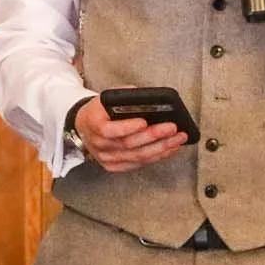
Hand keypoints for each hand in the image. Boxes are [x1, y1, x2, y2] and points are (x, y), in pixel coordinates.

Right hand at [72, 97, 188, 173]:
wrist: (85, 126)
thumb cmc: (100, 110)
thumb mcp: (106, 98)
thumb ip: (123, 97)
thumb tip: (147, 98)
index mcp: (93, 124)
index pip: (109, 130)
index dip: (127, 127)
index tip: (144, 121)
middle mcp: (99, 145)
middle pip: (128, 144)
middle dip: (153, 136)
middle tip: (172, 128)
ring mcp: (107, 158)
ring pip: (137, 156)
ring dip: (161, 148)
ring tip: (178, 138)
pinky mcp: (115, 166)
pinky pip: (139, 163)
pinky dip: (158, 156)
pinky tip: (171, 148)